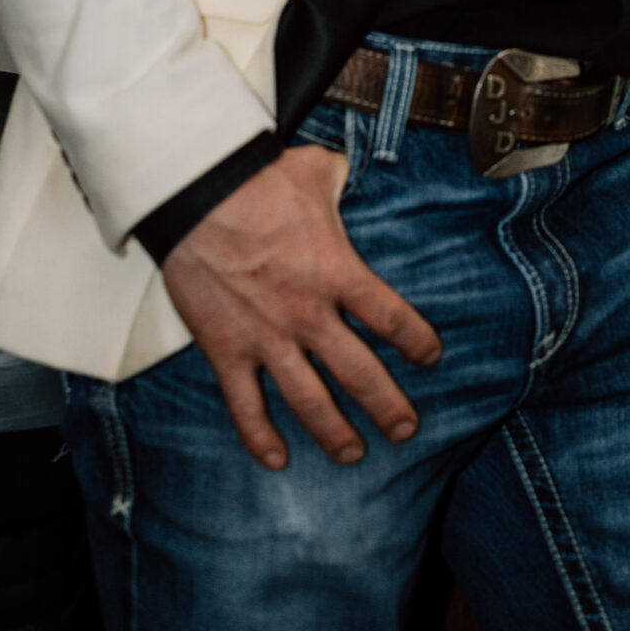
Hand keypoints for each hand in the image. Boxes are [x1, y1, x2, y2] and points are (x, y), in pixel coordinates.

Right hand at [160, 144, 440, 470]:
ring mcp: (267, 339)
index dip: (417, 342)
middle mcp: (309, 314)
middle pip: (359, 374)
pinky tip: (277, 460)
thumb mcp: (314, 171)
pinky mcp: (226, 351)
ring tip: (353, 454)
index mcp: (338, 272)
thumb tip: (342, 171)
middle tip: (406, 429)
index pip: (392, 318)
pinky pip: (246, 406)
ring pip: (309, 402)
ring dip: (334, 433)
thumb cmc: (259, 180)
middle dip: (387, 407)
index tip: (430, 357)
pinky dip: (260, 437)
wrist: (198, 196)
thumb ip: (336, 178)